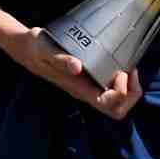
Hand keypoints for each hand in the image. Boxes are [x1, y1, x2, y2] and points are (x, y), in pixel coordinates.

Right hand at [5, 27, 141, 120]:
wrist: (27, 48)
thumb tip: (77, 67)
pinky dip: (123, 79)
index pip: (109, 105)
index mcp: (80, 89)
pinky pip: (112, 87)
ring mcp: (89, 86)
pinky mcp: (89, 78)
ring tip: (127, 66)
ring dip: (129, 88)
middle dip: (132, 94)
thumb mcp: (46, 51)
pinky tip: (119, 61)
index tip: (119, 71)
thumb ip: (61, 59)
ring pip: (117, 101)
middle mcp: (87, 91)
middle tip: (129, 71)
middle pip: (117, 109)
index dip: (121, 92)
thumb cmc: (37, 49)